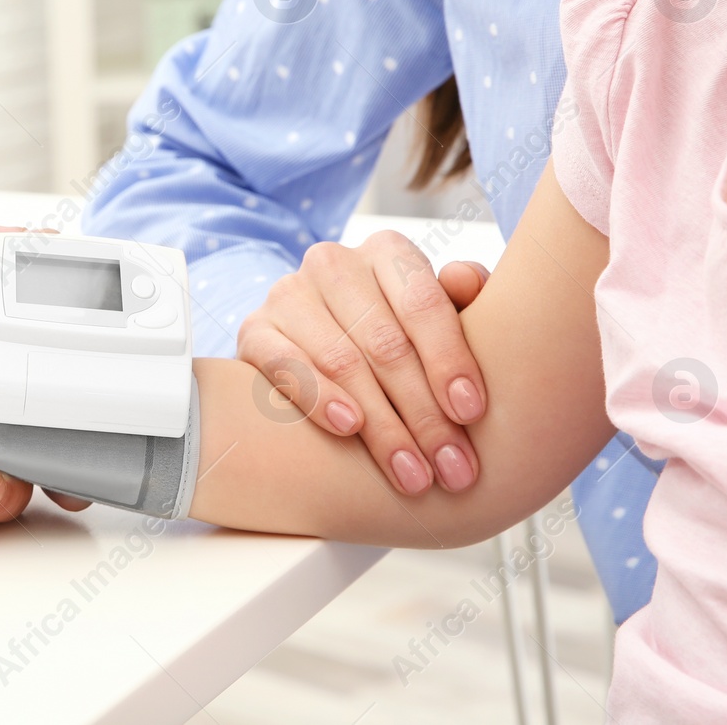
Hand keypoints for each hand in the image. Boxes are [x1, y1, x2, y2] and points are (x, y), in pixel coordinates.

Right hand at [235, 234, 490, 495]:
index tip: (472, 413)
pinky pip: (285, 365)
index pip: (423, 302)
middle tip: (452, 469)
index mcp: (386, 251)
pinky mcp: (254, 330)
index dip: (449, 359)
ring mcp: (288, 294)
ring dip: (383, 426)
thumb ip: (464, 299)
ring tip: (413, 474)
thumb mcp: (439, 318)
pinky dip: (318, 398)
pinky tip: (349, 428)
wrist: (324, 352)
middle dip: (424, 413)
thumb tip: (467, 281)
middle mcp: (333, 263)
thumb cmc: (401, 339)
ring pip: (342, 361)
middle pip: (385, 342)